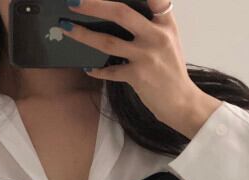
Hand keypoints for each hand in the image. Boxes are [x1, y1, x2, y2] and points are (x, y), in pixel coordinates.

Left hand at [59, 0, 221, 137]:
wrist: (181, 102)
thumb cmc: (171, 70)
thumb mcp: (168, 41)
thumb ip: (151, 25)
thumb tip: (119, 15)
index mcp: (165, 24)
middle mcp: (156, 36)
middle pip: (121, 13)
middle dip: (94, 5)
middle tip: (73, 2)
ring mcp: (146, 56)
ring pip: (108, 41)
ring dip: (83, 34)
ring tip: (67, 28)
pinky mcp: (137, 76)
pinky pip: (110, 71)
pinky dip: (97, 70)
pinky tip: (87, 68)